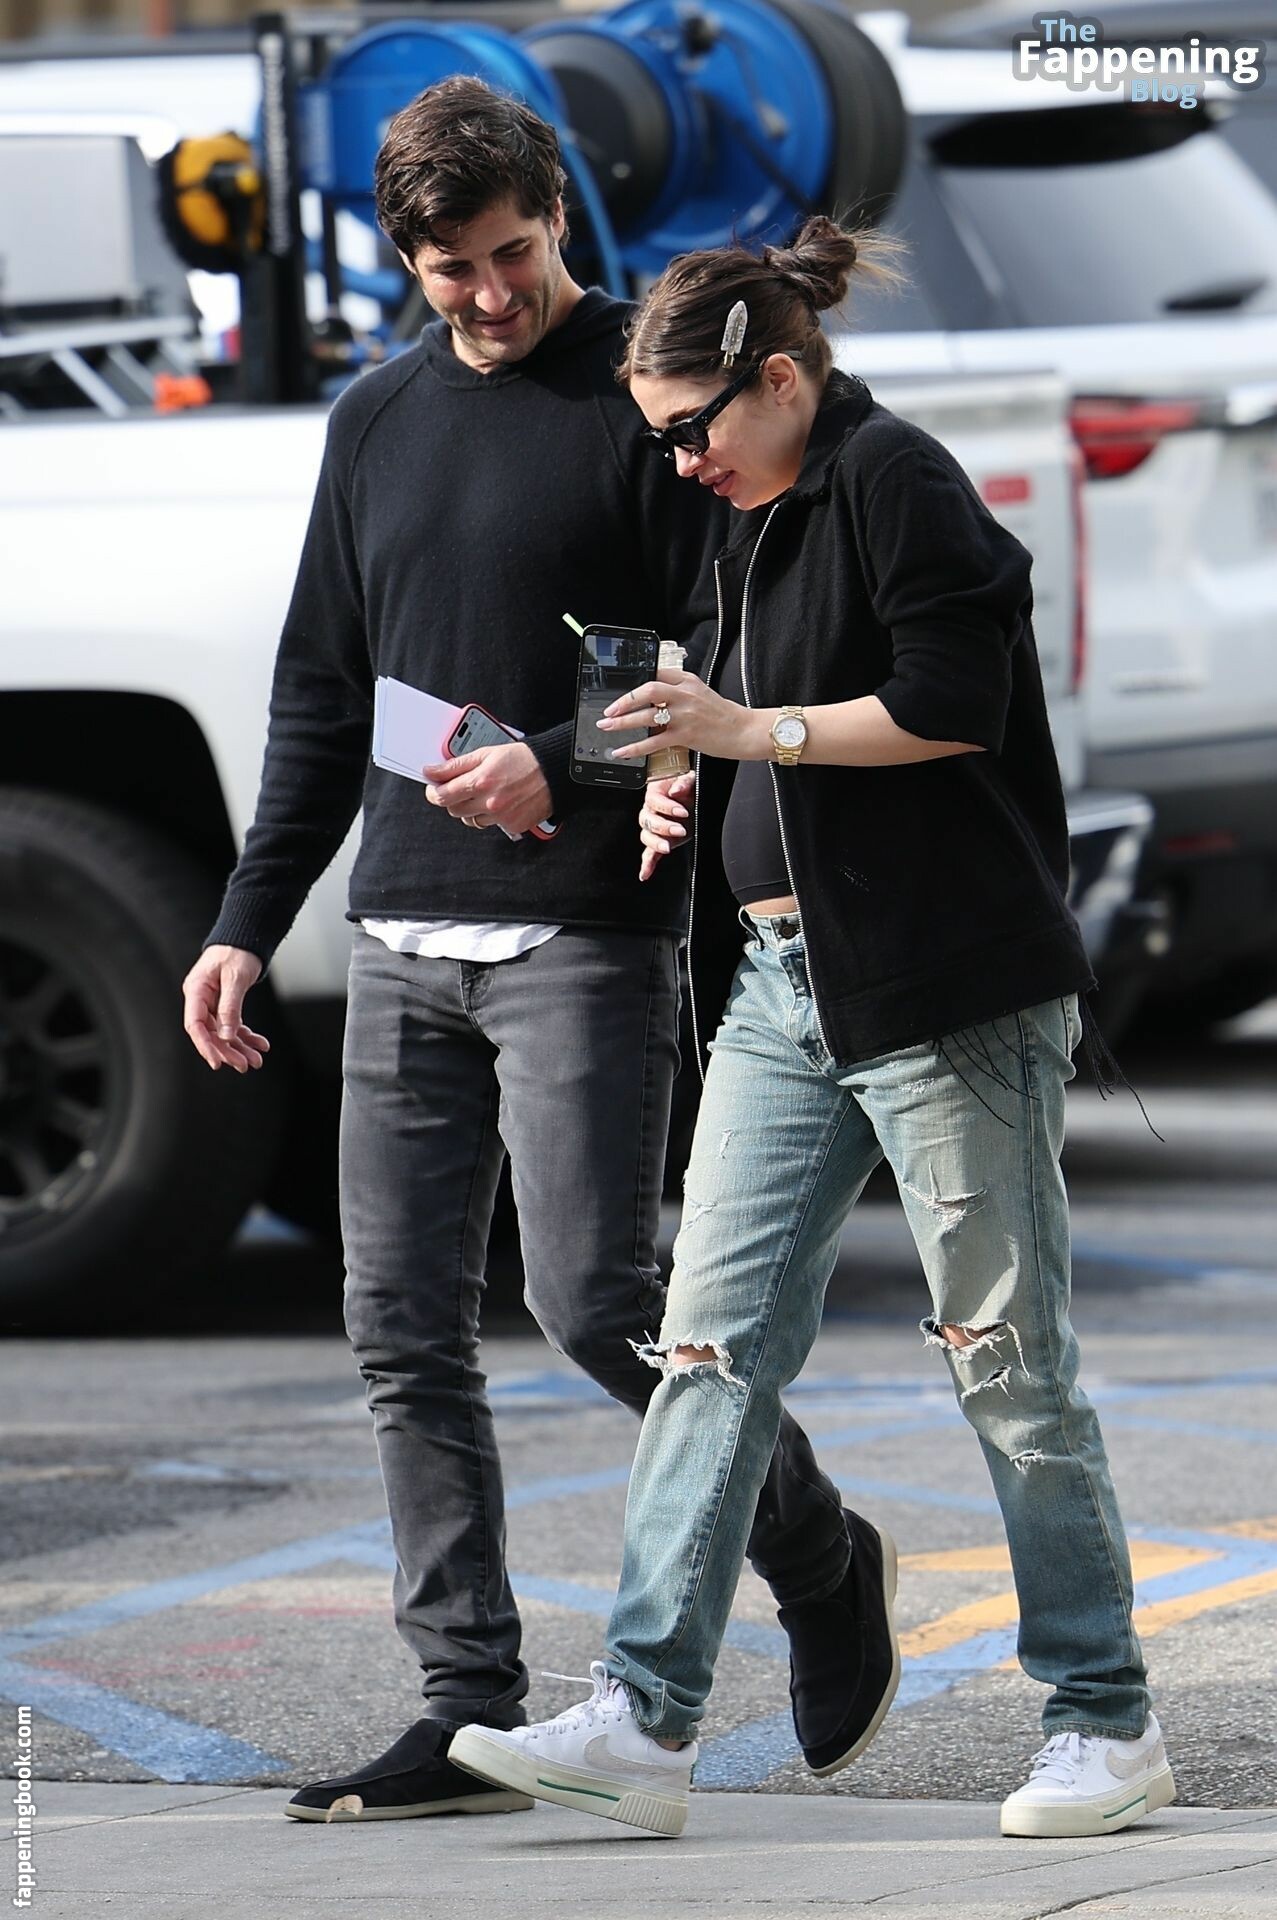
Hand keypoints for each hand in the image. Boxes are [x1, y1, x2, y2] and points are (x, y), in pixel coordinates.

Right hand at [182, 946, 269, 1072]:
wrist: (246, 937)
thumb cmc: (238, 951)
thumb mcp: (235, 978)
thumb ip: (230, 1007)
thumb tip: (226, 1036)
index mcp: (196, 990)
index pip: (195, 1025)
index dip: (205, 1046)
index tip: (218, 1063)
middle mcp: (201, 999)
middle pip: (210, 1033)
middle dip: (228, 1051)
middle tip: (246, 1065)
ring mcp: (212, 1002)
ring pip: (223, 1032)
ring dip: (239, 1047)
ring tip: (257, 1060)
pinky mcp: (225, 1004)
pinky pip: (233, 1025)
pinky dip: (246, 1036)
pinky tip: (260, 1044)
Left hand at [421, 742, 552, 834]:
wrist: (555, 772)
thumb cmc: (524, 760)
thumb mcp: (486, 754)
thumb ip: (455, 765)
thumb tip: (432, 772)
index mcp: (481, 781)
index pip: (442, 795)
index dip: (434, 792)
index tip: (434, 787)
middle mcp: (490, 802)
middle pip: (454, 810)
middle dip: (454, 798)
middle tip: (463, 787)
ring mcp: (501, 817)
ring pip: (471, 820)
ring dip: (472, 809)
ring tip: (486, 793)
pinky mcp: (512, 826)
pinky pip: (491, 825)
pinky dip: (491, 815)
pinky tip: (501, 801)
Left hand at [597, 667, 769, 763]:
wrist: (744, 731)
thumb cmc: (722, 715)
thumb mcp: (700, 693)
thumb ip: (677, 692)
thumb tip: (651, 700)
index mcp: (687, 681)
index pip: (656, 673)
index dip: (635, 680)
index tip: (621, 689)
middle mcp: (685, 695)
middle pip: (648, 690)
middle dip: (624, 700)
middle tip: (609, 710)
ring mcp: (685, 715)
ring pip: (647, 716)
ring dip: (623, 722)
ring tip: (607, 727)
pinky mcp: (686, 735)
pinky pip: (654, 742)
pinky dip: (634, 747)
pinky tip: (622, 751)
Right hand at [639, 771, 694, 883]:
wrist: (693, 797)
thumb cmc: (689, 786)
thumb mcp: (691, 779)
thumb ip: (684, 781)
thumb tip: (676, 790)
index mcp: (656, 793)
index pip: (653, 801)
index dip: (666, 807)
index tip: (682, 812)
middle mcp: (651, 810)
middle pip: (647, 821)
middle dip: (663, 827)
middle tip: (680, 829)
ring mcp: (654, 827)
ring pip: (646, 837)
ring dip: (655, 843)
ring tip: (667, 847)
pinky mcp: (661, 840)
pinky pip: (649, 853)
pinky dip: (647, 864)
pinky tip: (645, 874)